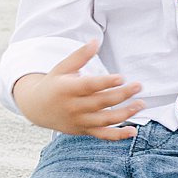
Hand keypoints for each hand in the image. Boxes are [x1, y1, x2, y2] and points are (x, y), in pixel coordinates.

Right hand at [12, 39, 142, 139]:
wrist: (37, 108)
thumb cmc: (53, 84)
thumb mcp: (62, 67)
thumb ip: (80, 56)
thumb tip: (95, 41)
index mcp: (67, 89)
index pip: (89, 86)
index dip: (105, 82)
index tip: (122, 77)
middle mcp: (74, 107)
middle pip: (101, 102)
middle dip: (122, 94)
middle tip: (138, 86)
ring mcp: (79, 121)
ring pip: (105, 120)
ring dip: (125, 114)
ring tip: (140, 104)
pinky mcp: (83, 131)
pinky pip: (102, 135)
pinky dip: (118, 136)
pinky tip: (133, 131)